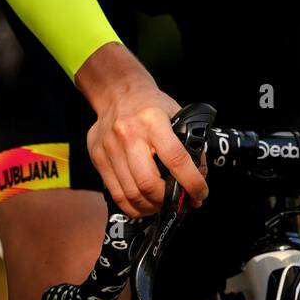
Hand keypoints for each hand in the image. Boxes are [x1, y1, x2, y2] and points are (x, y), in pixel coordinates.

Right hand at [76, 42, 208, 218]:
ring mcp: (110, 147)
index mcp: (153, 120)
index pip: (176, 158)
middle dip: (167, 199)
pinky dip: (133, 206)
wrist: (117, 92)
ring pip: (132, 193)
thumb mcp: (176, 114)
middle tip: (178, 201)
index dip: (192, 182)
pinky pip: (116, 193)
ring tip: (162, 204)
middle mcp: (128, 133)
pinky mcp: (98, 157)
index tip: (201, 194)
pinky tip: (144, 204)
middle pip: (148, 182)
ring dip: (151, 207)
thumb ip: (189, 144)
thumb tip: (200, 176)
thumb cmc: (151, 106)